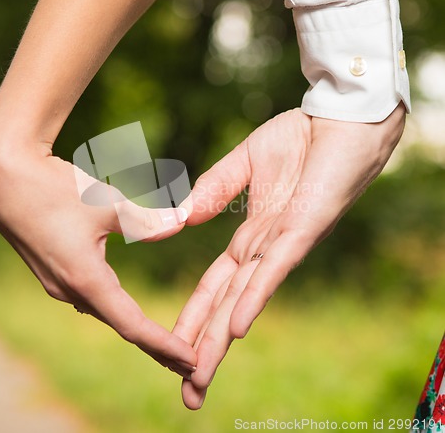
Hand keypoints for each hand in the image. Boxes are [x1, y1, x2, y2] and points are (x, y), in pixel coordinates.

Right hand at [0, 142, 196, 378]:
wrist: (4, 176)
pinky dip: (114, 306)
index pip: (132, 325)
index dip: (164, 345)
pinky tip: (123, 306)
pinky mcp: (53, 270)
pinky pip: (90, 296)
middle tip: (188, 361)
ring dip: (133, 326)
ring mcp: (57, 282)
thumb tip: (182, 222)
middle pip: (120, 324)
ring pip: (104, 310)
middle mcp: (69, 289)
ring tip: (160, 340)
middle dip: (155, 344)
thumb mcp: (107, 204)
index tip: (192, 362)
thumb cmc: (55, 189)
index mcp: (85, 279)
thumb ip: (147, 220)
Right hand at [173, 105, 404, 407]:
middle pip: (228, 305)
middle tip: (187, 395)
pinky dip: (254, 297)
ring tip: (200, 378)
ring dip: (222, 339)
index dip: (195, 317)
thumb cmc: (298, 138)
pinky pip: (275, 267)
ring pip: (247, 298)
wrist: (338, 116)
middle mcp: (266, 249)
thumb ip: (213, 189)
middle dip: (205, 349)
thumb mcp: (243, 163)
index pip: (217, 285)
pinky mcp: (304, 227)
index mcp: (252, 235)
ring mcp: (285, 242)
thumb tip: (182, 217)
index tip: (173, 348)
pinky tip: (236, 327)